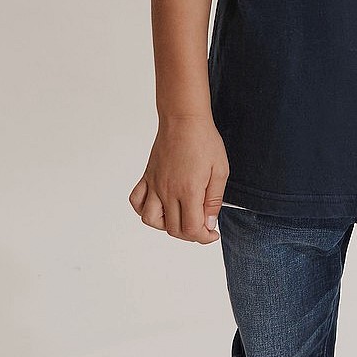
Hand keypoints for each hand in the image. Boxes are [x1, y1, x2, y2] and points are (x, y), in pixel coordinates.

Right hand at [129, 115, 229, 243]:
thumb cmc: (204, 141)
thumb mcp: (220, 171)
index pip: (192, 229)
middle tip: (202, 227)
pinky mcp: (147, 176)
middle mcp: (168, 191)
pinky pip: (136, 200)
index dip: (204, 237)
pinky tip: (159, 207)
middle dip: (190, 235)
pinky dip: (144, 209)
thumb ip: (214, 200)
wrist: (183, 119)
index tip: (212, 233)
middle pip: (173, 229)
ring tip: (180, 218)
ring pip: (150, 220)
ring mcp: (155, 184)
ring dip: (166, 226)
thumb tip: (209, 224)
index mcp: (188, 191)